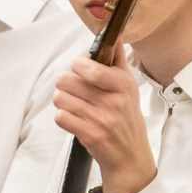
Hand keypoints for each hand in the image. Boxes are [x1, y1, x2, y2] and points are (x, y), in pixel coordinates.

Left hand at [53, 49, 153, 192]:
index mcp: (123, 85)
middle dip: (65, 84)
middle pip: (67, 80)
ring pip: (61, 98)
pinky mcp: (91, 135)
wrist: (130, 156)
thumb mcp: (129, 88)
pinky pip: (61, 117)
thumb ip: (119, 60)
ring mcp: (102, 119)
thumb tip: (116, 36)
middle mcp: (114, 101)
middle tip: (73, 90)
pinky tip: (73, 118)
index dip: (77, 66)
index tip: (80, 70)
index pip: (89, 67)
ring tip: (72, 104)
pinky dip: (63, 117)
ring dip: (62, 101)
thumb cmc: (127, 118)